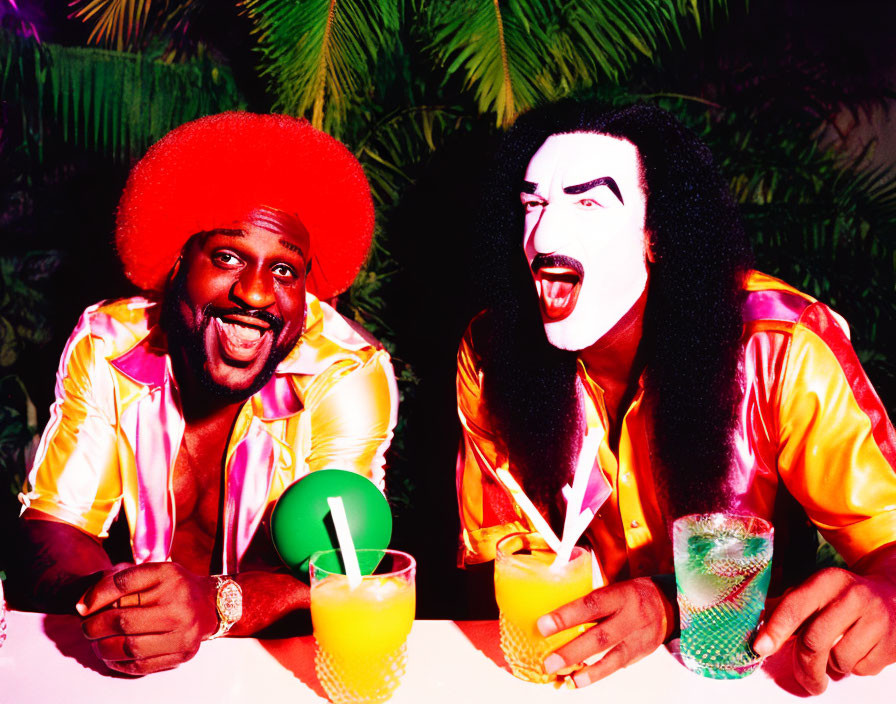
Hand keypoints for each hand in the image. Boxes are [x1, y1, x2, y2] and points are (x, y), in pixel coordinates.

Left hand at [76, 562, 217, 674]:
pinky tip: (113, 655)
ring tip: (97, 642)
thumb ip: (118, 582)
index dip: (96, 597)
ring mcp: (183, 633)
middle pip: (124, 620)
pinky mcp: (182, 654)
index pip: (124, 584)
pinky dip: (119, 663)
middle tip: (87, 628)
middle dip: (96, 627)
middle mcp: (179, 606)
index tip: (81, 608)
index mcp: (170, 578)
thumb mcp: (154, 572)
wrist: (211, 605)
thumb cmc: (176, 587)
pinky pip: (141, 665)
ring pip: (130, 647)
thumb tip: (83, 607)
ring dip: (104, 647)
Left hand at [537, 576, 674, 686]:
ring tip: (564, 679)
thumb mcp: (615, 584)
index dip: (567, 616)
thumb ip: (590, 596)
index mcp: (620, 594)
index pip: (591, 604)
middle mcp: (631, 617)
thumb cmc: (630, 593)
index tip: (543, 626)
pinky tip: (578, 680)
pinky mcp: (639, 654)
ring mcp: (637, 638)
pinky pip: (617, 666)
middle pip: (600, 636)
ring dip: (586, 671)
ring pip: (611, 657)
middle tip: (549, 662)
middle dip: (572, 652)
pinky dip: (597, 674)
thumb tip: (551, 596)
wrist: (669, 605)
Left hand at [753, 566, 895, 694]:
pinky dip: (853, 668)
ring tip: (838, 650)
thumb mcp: (817, 590)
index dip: (775, 630)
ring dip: (832, 666)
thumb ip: (788, 607)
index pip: (795, 607)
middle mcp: (853, 597)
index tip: (760, 647)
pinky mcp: (893, 643)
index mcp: (828, 581)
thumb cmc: (844, 596)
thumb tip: (759, 628)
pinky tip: (859, 651)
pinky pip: (861, 669)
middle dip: (803, 666)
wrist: (895, 593)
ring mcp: (877, 620)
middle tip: (804, 678)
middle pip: (814, 642)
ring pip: (839, 660)